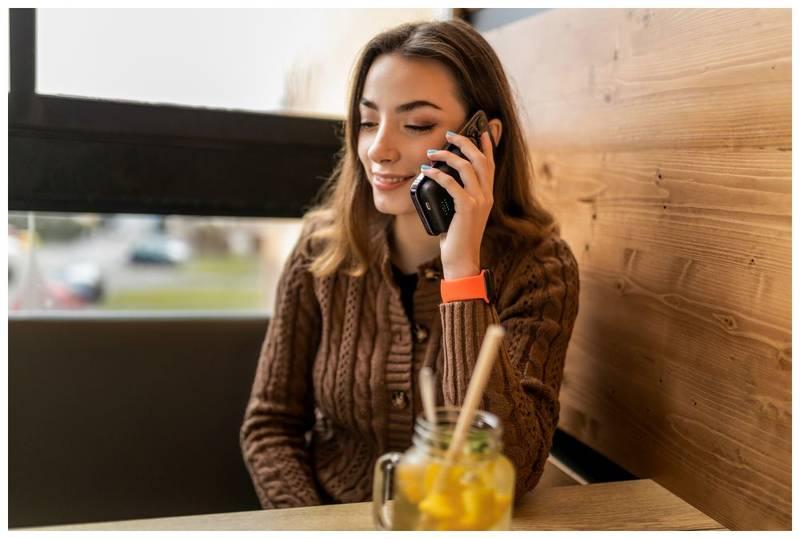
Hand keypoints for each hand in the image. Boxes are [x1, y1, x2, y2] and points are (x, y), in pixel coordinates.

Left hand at [423, 130, 495, 279]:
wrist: (462, 260)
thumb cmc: (457, 238)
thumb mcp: (460, 213)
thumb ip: (458, 196)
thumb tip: (440, 178)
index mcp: (487, 196)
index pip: (490, 164)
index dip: (487, 145)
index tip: (481, 130)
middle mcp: (487, 196)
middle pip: (480, 159)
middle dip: (465, 142)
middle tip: (449, 134)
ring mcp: (479, 202)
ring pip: (466, 167)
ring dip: (447, 155)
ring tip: (432, 152)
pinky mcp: (467, 208)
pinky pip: (452, 184)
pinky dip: (438, 174)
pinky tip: (427, 171)